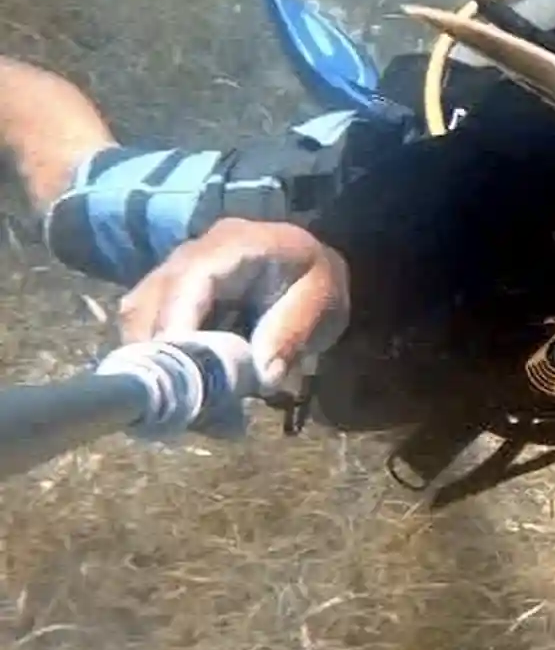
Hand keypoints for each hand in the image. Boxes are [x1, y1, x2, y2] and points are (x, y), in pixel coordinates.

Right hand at [116, 218, 350, 394]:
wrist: (308, 267)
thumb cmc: (318, 281)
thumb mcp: (322, 303)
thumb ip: (293, 333)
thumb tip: (263, 377)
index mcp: (235, 244)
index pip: (192, 279)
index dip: (178, 324)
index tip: (178, 373)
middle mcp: (191, 253)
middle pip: (150, 301)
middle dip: (160, 356)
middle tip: (184, 406)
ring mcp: (171, 273)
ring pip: (138, 319)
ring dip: (154, 363)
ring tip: (187, 405)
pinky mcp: (165, 297)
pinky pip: (147, 328)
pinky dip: (160, 362)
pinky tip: (185, 394)